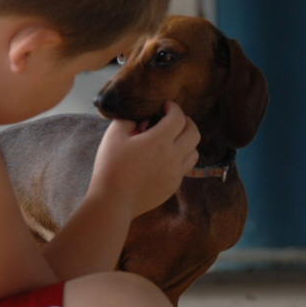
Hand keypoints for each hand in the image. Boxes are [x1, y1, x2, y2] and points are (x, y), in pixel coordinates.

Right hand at [88, 102, 199, 219]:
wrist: (113, 201)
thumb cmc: (111, 167)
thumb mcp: (114, 136)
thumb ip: (128, 120)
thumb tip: (140, 118)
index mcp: (159, 141)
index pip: (178, 118)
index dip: (173, 108)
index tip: (166, 106)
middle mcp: (173, 156)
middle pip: (194, 133)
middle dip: (187, 122)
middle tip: (174, 120)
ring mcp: (175, 173)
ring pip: (194, 152)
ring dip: (187, 142)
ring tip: (173, 140)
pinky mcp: (173, 186)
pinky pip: (184, 168)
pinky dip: (180, 159)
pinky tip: (165, 159)